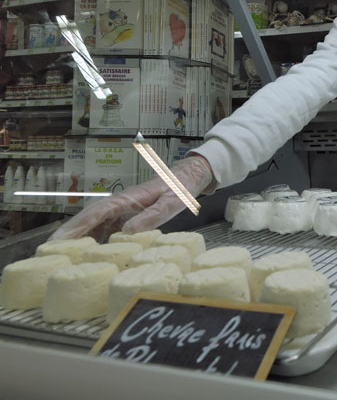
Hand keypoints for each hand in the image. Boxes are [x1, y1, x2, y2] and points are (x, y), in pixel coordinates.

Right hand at [49, 155, 214, 240]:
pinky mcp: (127, 216)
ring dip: (78, 239)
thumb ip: (151, 217)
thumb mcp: (170, 203)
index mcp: (127, 199)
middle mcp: (120, 204)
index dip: (78, 227)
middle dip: (68, 234)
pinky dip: (95, 240)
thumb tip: (128, 232)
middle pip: (89, 219)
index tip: (61, 240)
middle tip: (49, 252)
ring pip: (95, 225)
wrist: (188, 178)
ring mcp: (122, 210)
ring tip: (61, 257)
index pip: (96, 213)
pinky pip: (106, 229)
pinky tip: (88, 255)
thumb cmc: (179, 188)